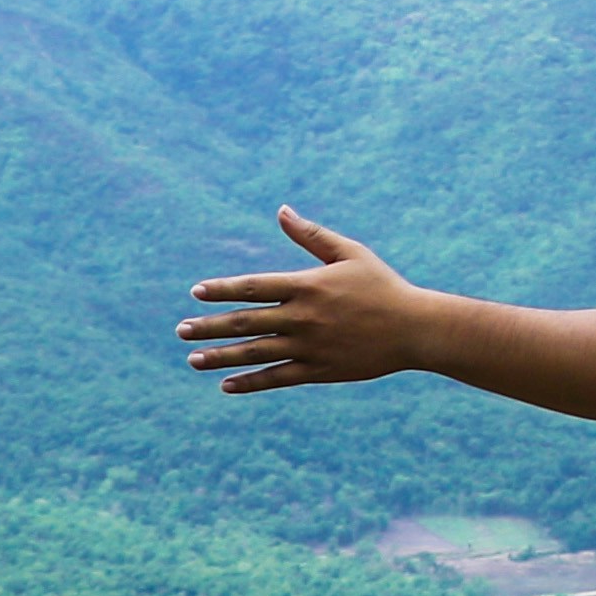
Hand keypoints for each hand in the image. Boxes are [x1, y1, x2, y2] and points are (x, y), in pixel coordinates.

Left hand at [178, 206, 441, 393]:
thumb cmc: (382, 286)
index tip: (196, 293)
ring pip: (256, 353)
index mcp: (308, 285)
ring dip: (221, 357)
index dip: (223, 289)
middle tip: (181, 330)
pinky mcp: (319, 371)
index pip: (254, 286)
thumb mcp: (350, 253)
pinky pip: (277, 378)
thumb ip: (311, 235)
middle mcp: (304, 317)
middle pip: (247, 322)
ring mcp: (310, 347)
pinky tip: (226, 385)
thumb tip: (282, 210)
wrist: (414, 329)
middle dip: (210, 326)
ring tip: (193, 359)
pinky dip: (250, 383)